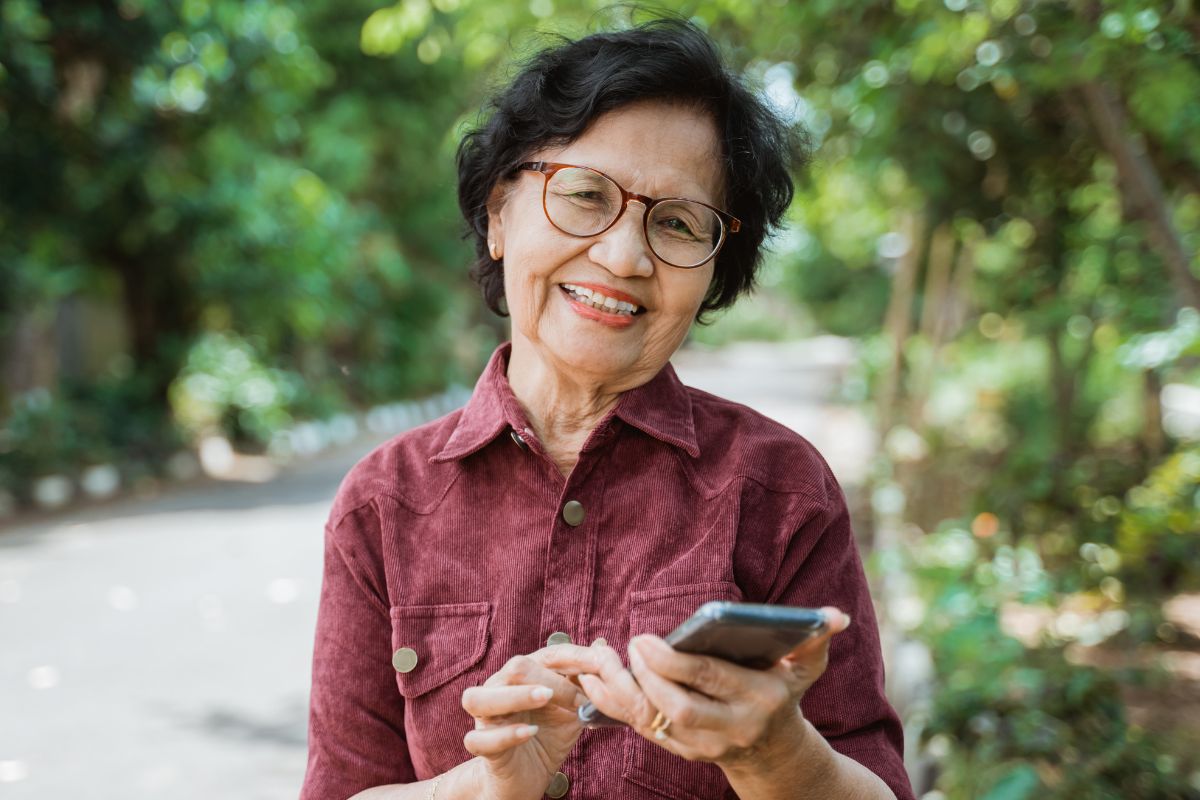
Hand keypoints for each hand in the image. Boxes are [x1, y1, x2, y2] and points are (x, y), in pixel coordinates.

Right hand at [460, 647, 589, 799]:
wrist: (528, 775)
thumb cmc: (548, 735)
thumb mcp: (573, 709)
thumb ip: (585, 683)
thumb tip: (601, 645)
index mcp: (525, 674)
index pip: (549, 655)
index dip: (576, 657)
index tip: (602, 665)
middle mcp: (500, 688)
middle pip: (516, 668)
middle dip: (551, 679)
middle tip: (579, 699)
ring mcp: (486, 717)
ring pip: (481, 698)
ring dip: (516, 696)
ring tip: (544, 699)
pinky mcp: (480, 745)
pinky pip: (480, 738)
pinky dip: (505, 734)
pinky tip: (530, 732)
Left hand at [577, 607, 850, 767]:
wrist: (774, 753)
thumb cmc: (784, 692)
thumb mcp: (804, 668)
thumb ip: (816, 639)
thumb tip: (835, 616)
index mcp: (758, 700)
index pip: (711, 681)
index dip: (673, 662)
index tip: (645, 638)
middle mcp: (730, 728)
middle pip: (679, 708)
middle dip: (646, 678)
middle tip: (627, 646)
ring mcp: (704, 745)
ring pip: (653, 723)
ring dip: (620, 692)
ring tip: (599, 659)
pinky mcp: (681, 751)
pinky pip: (640, 729)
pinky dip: (612, 705)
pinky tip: (593, 678)